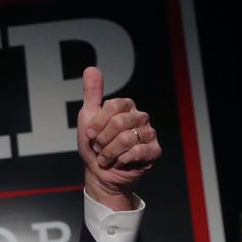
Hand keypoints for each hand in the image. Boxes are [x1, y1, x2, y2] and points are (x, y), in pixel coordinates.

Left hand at [77, 67, 161, 210]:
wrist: (100, 173)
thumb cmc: (94, 145)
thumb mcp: (87, 118)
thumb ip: (92, 94)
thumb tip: (91, 68)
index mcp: (125, 106)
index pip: (113, 106)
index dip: (98, 123)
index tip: (89, 134)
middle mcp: (140, 117)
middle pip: (119, 123)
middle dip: (102, 140)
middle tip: (99, 148)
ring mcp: (149, 133)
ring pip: (127, 139)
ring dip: (109, 152)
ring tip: (106, 157)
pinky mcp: (154, 151)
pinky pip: (138, 152)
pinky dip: (122, 160)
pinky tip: (120, 162)